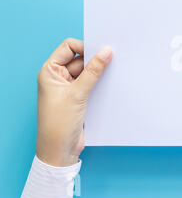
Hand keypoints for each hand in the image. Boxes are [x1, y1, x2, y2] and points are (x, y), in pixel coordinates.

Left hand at [36, 38, 112, 165]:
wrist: (60, 150)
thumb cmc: (58, 123)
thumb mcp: (77, 94)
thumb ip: (93, 72)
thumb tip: (106, 52)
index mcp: (50, 71)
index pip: (69, 47)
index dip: (85, 47)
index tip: (102, 50)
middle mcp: (59, 77)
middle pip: (81, 59)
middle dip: (96, 60)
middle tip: (113, 59)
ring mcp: (70, 87)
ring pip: (89, 72)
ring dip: (100, 73)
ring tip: (115, 73)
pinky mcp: (80, 98)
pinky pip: (93, 84)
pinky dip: (102, 83)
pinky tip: (112, 84)